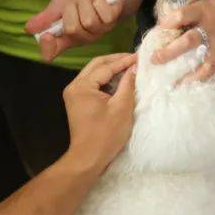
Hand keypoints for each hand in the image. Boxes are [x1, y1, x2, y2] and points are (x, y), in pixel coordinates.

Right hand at [26, 0, 125, 61]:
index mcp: (64, 37)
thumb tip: (28, 28)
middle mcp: (80, 39)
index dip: (48, 46)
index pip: (52, 51)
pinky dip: (99, 3)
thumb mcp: (58, 5)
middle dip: (71, 10)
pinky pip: (103, 14)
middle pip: (71, 29)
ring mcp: (97, 32)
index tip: (46, 36)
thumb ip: (46, 17)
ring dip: (85, 4)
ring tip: (88, 2)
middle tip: (75, 5)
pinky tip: (101, 3)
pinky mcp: (111, 23)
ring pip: (88, 21)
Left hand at [63, 53, 136, 169]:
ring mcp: (74, 94)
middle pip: (96, 65)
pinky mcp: (77, 101)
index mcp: (82, 86)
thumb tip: (135, 67)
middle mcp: (74, 86)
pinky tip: (119, 80)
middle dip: (116, 60)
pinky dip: (106, 80)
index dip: (124, 61)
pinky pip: (92, 84)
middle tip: (134, 58)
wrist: (88, 158)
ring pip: (94, 73)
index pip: (105, 67)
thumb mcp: (122, 107)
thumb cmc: (106, 134)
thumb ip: (128, 84)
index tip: (140, 56)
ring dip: (111, 69)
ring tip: (129, 67)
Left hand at [152, 0, 214, 82]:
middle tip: (155, 60)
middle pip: (189, 41)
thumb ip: (190, 16)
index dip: (169, 22)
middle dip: (170, 52)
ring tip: (175, 86)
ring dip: (189, 77)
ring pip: (206, 65)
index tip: (158, 30)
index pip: (183, 14)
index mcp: (205, 12)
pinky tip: (199, 93)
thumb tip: (166, 28)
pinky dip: (211, 84)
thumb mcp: (208, 4)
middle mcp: (213, 29)